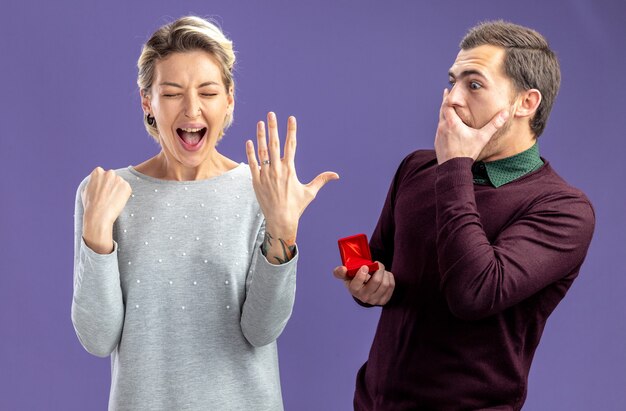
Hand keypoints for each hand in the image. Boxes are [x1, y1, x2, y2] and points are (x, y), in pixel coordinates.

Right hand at [81, 167, 131, 253]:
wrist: (99, 215)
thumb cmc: (90, 205)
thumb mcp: (86, 190)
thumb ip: (92, 183)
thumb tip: (95, 181)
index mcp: (97, 172)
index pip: (102, 173)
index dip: (103, 183)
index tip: (102, 190)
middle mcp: (109, 173)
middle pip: (112, 177)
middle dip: (111, 184)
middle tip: (109, 195)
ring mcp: (119, 179)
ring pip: (120, 183)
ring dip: (118, 189)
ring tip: (112, 200)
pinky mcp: (126, 186)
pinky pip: (126, 189)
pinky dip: (124, 195)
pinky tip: (117, 202)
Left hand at [245, 112, 338, 261]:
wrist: (280, 219)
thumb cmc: (296, 206)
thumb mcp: (310, 192)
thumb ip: (321, 180)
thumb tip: (336, 175)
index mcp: (290, 170)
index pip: (291, 145)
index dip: (291, 131)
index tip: (291, 119)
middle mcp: (277, 170)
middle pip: (275, 144)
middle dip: (273, 128)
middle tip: (271, 114)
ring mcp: (265, 174)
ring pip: (262, 151)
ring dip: (261, 136)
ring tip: (260, 123)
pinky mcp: (256, 181)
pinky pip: (252, 163)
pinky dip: (250, 152)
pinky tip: (249, 141)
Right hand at [333, 263, 394, 305]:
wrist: (362, 291)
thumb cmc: (354, 280)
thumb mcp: (346, 276)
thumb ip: (340, 272)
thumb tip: (342, 269)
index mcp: (354, 290)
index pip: (358, 283)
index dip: (362, 273)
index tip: (365, 266)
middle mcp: (364, 298)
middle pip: (376, 281)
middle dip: (379, 269)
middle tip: (377, 263)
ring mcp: (375, 300)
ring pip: (385, 284)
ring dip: (385, 273)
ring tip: (381, 270)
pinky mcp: (384, 300)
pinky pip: (391, 286)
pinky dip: (389, 277)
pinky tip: (385, 275)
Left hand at [434, 88, 509, 163]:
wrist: (453, 168)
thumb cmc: (467, 152)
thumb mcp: (482, 138)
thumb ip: (493, 125)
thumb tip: (505, 113)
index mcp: (452, 123)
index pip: (447, 104)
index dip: (449, 96)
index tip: (450, 89)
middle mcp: (443, 127)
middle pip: (442, 110)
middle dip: (445, 101)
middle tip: (447, 93)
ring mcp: (439, 135)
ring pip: (440, 119)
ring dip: (444, 112)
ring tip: (448, 108)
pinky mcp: (437, 142)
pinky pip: (440, 129)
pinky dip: (443, 124)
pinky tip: (447, 125)